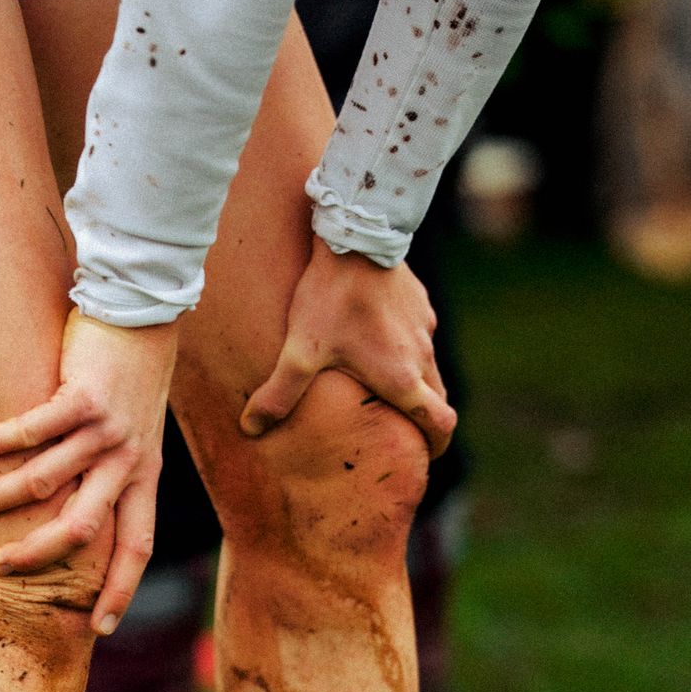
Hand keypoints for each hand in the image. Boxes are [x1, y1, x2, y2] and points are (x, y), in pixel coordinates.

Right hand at [0, 307, 177, 635]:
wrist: (146, 312)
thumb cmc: (132, 376)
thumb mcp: (137, 432)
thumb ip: (112, 471)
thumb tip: (71, 510)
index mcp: (145, 476)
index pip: (138, 546)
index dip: (120, 589)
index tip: (100, 627)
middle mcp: (130, 460)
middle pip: (83, 528)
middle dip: (38, 554)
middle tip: (0, 567)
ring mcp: (107, 430)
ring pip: (45, 481)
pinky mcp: (84, 396)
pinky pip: (32, 430)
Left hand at [240, 235, 456, 455]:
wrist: (356, 236)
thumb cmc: (330, 297)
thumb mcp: (300, 351)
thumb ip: (278, 393)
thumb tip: (250, 428)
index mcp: (401, 378)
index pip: (440, 424)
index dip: (437, 446)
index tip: (426, 455)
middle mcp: (421, 357)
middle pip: (438, 400)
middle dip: (424, 419)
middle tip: (400, 429)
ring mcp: (425, 329)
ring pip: (429, 368)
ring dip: (413, 382)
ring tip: (380, 383)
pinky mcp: (421, 305)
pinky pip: (420, 337)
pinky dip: (407, 350)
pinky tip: (376, 339)